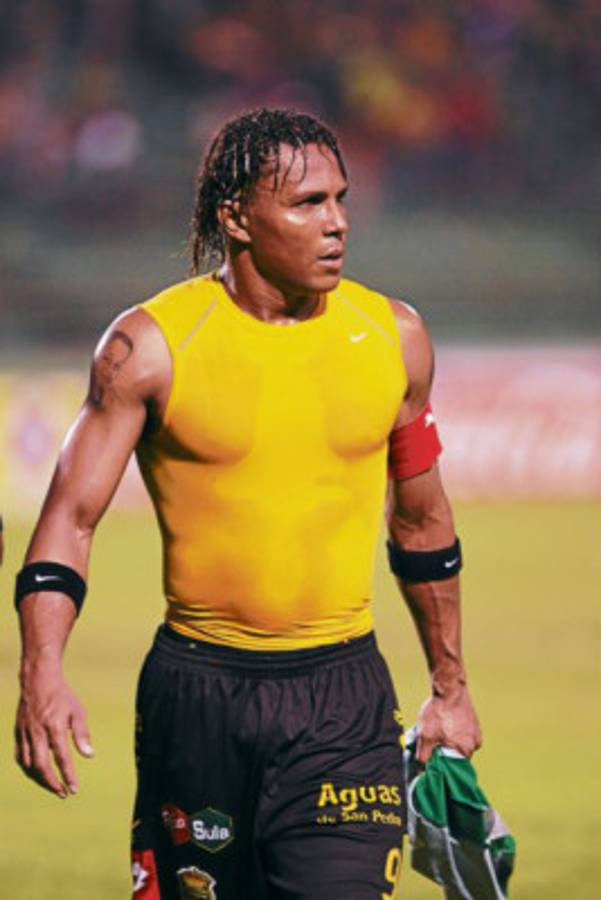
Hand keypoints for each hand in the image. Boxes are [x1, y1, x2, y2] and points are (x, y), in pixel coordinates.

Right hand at [15, 662, 93, 797]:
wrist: (38, 681)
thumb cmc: (62, 696)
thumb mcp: (78, 711)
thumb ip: (82, 734)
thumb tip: (90, 755)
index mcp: (54, 726)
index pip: (61, 756)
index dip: (68, 775)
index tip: (74, 789)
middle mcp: (37, 731)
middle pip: (41, 765)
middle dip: (52, 783)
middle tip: (64, 793)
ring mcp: (25, 733)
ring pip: (28, 765)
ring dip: (40, 779)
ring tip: (53, 787)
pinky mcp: (18, 733)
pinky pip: (21, 757)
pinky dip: (28, 769)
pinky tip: (38, 774)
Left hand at [416, 686, 481, 764]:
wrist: (449, 688)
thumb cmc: (437, 711)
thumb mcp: (425, 735)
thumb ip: (424, 756)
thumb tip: (423, 772)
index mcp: (464, 751)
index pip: (452, 769)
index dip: (441, 765)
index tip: (432, 758)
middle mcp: (474, 745)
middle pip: (456, 757)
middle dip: (444, 752)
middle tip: (434, 740)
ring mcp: (476, 734)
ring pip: (460, 745)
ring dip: (449, 742)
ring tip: (440, 729)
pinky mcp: (475, 725)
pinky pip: (464, 735)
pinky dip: (455, 733)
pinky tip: (446, 724)